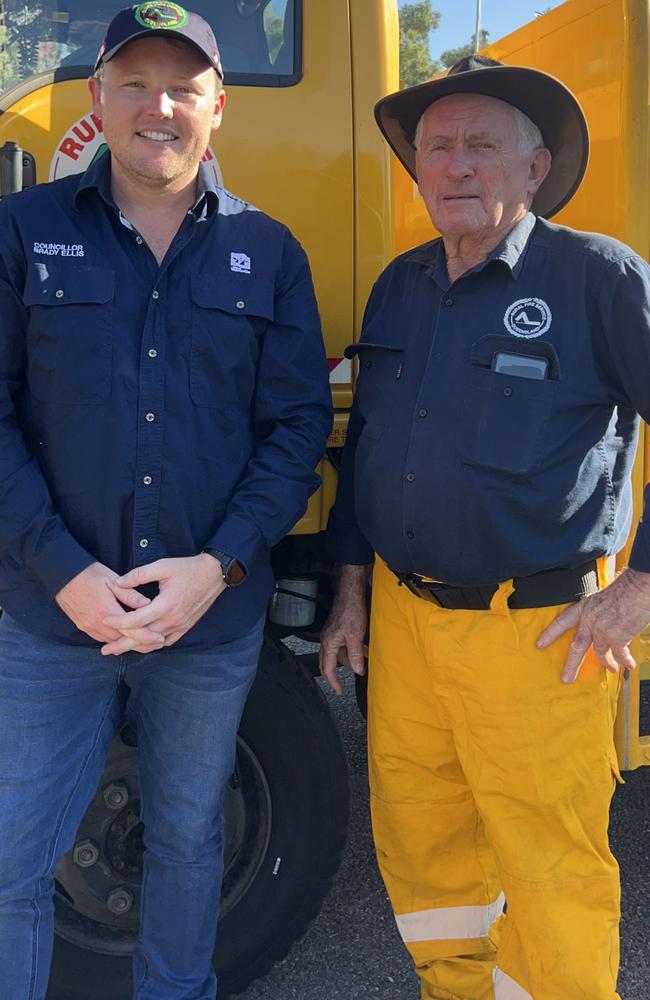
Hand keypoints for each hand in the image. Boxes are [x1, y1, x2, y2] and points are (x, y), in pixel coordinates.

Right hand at [56, 561, 162, 649]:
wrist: (63, 575)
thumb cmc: (90, 574)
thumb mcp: (113, 580)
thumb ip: (131, 595)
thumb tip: (148, 604)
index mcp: (107, 611)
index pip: (131, 631)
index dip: (147, 637)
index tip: (160, 639)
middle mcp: (97, 623)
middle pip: (123, 640)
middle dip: (140, 643)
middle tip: (156, 642)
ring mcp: (88, 626)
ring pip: (112, 642)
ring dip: (127, 643)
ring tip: (144, 641)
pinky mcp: (83, 626)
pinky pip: (101, 639)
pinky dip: (114, 639)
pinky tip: (124, 637)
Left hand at [101, 554, 226, 654]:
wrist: (214, 574)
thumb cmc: (188, 569)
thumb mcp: (162, 566)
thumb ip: (139, 574)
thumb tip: (118, 583)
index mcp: (166, 605)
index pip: (137, 619)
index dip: (118, 622)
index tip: (104, 621)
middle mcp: (173, 619)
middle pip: (143, 638)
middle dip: (122, 644)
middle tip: (105, 650)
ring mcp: (180, 625)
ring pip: (154, 643)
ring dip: (136, 647)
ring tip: (120, 650)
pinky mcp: (185, 627)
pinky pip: (166, 642)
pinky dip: (153, 645)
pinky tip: (144, 645)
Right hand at [319, 564, 370, 694]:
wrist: (351, 593)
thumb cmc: (351, 611)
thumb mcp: (355, 636)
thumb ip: (356, 655)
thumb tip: (358, 670)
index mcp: (328, 644)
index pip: (327, 669)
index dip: (333, 682)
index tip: (339, 691)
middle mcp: (327, 640)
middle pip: (329, 663)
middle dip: (336, 674)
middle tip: (342, 685)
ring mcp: (332, 634)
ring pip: (338, 654)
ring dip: (349, 660)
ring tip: (362, 664)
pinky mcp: (339, 629)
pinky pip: (343, 645)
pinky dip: (351, 651)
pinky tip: (363, 650)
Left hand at [536, 567, 649, 682]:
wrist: (637, 588)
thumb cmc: (625, 589)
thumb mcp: (602, 597)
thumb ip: (597, 612)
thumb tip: (601, 623)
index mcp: (584, 608)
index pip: (562, 622)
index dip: (550, 634)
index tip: (540, 644)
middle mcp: (590, 621)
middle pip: (576, 647)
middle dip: (571, 665)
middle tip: (566, 678)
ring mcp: (602, 631)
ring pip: (599, 654)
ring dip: (607, 664)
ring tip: (611, 670)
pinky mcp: (617, 638)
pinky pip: (620, 655)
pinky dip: (625, 661)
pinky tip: (628, 665)